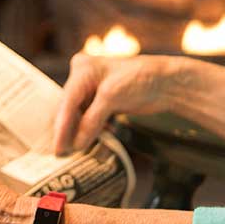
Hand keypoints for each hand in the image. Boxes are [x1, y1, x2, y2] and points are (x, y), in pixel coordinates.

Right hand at [52, 53, 185, 154]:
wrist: (166, 82)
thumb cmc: (140, 78)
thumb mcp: (111, 96)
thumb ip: (92, 120)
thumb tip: (76, 144)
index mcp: (83, 69)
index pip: (67, 101)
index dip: (62, 127)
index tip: (58, 148)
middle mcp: (84, 77)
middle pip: (70, 109)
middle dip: (68, 131)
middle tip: (61, 154)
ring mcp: (93, 90)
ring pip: (79, 115)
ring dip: (79, 133)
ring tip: (73, 152)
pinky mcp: (104, 101)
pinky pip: (90, 118)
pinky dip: (91, 130)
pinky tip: (91, 142)